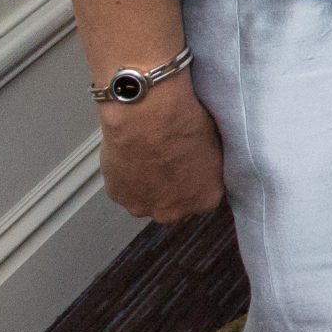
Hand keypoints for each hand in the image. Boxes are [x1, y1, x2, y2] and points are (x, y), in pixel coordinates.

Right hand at [97, 79, 225, 222]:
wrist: (149, 118)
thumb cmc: (187, 125)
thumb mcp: (215, 143)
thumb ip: (209, 165)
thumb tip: (203, 162)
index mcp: (204, 199)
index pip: (204, 194)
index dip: (196, 176)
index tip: (191, 161)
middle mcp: (173, 212)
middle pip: (173, 202)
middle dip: (171, 185)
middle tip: (168, 158)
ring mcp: (142, 207)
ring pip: (146, 197)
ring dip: (146, 181)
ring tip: (147, 153)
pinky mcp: (116, 196)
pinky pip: (124, 187)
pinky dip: (126, 174)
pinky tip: (131, 152)